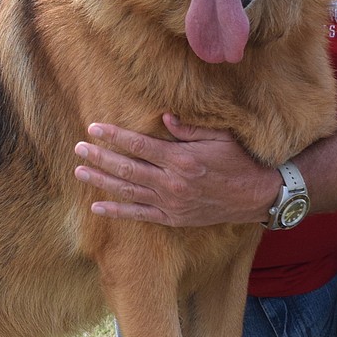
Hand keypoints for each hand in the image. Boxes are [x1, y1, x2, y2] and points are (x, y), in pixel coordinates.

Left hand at [74, 114, 277, 225]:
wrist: (258, 195)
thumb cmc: (240, 160)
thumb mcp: (219, 137)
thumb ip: (188, 129)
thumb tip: (163, 117)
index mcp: (181, 159)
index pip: (138, 145)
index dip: (114, 136)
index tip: (94, 128)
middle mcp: (172, 183)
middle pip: (126, 168)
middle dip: (100, 157)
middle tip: (78, 148)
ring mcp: (171, 203)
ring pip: (128, 192)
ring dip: (102, 181)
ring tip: (80, 171)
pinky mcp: (173, 218)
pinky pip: (139, 215)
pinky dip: (117, 212)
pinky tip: (97, 206)